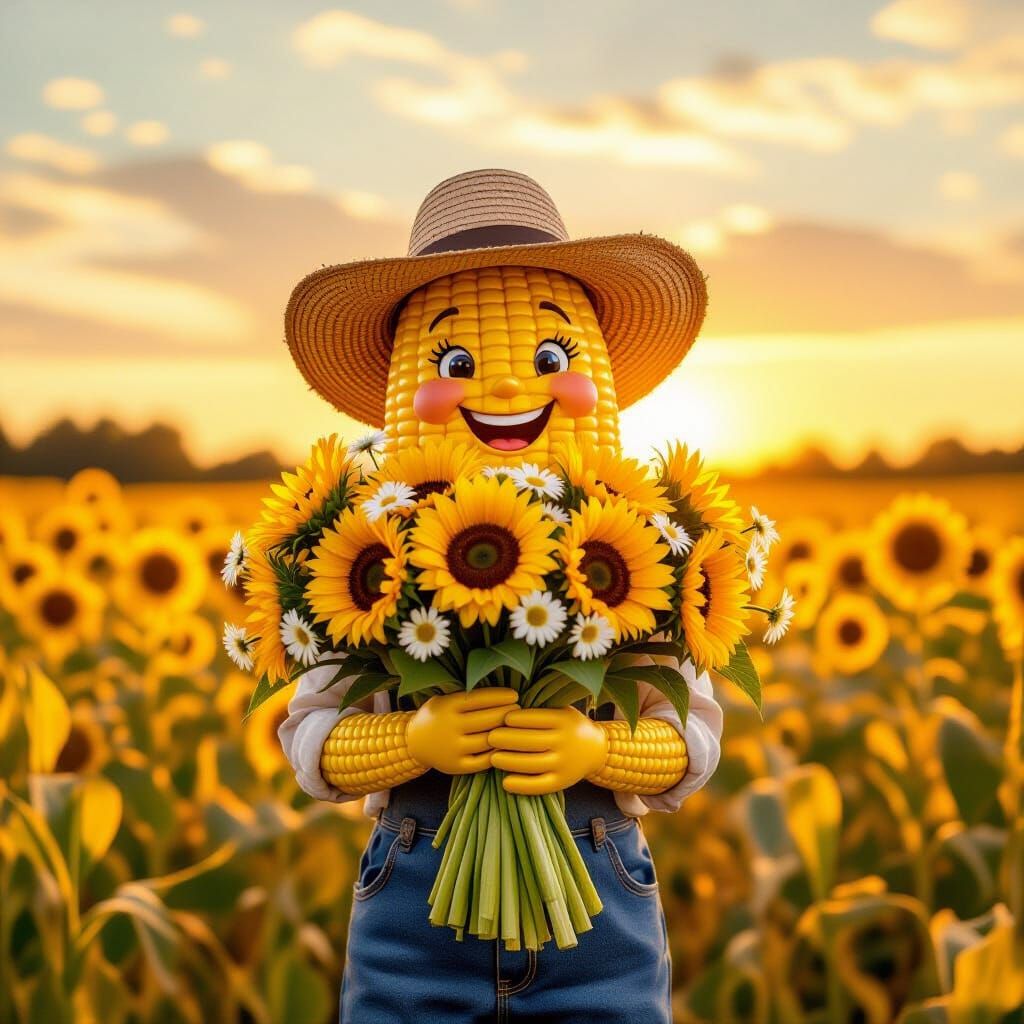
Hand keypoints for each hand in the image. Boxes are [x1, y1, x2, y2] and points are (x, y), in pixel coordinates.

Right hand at [407, 689, 517, 775]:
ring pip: (488, 739)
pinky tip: (506, 744)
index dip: (500, 696)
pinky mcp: (457, 766)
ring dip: (506, 732)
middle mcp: (450, 727)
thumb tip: (499, 692)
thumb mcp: (444, 699)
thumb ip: (466, 696)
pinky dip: (497, 752)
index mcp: (447, 707)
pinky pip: (483, 760)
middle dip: (507, 713)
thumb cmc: (436, 716)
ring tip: (516, 726)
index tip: (514, 694)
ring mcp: (453, 748)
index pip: (479, 699)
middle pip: (487, 719)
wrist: (413, 743)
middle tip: (519, 709)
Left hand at [489, 707, 607, 795]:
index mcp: (564, 720)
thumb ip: (540, 709)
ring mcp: (564, 763)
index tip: (502, 718)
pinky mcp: (562, 782)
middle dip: (506, 739)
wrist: (597, 750)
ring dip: (509, 761)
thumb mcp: (562, 710)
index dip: (515, 718)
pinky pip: (539, 785)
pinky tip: (505, 782)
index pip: (535, 718)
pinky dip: (521, 785)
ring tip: (493, 758)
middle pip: (530, 740)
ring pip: (532, 763)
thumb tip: (506, 705)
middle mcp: (565, 741)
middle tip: (490, 737)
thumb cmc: (570, 726)